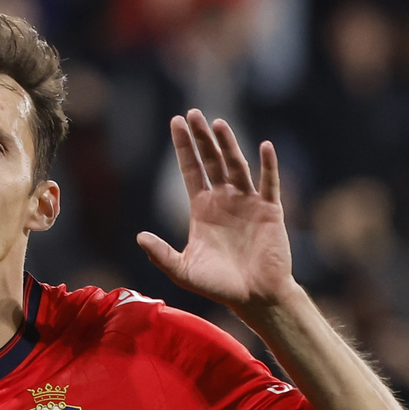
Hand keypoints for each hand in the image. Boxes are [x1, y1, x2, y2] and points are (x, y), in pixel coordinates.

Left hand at [137, 110, 295, 313]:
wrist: (254, 297)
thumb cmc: (219, 286)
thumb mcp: (183, 270)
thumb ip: (160, 254)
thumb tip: (138, 236)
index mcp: (203, 209)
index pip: (191, 170)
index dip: (184, 147)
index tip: (176, 122)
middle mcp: (224, 200)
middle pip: (212, 161)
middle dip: (202, 138)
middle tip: (194, 112)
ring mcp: (248, 203)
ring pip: (237, 166)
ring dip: (229, 145)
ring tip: (218, 123)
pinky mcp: (270, 210)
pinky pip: (269, 183)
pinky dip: (268, 165)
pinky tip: (264, 146)